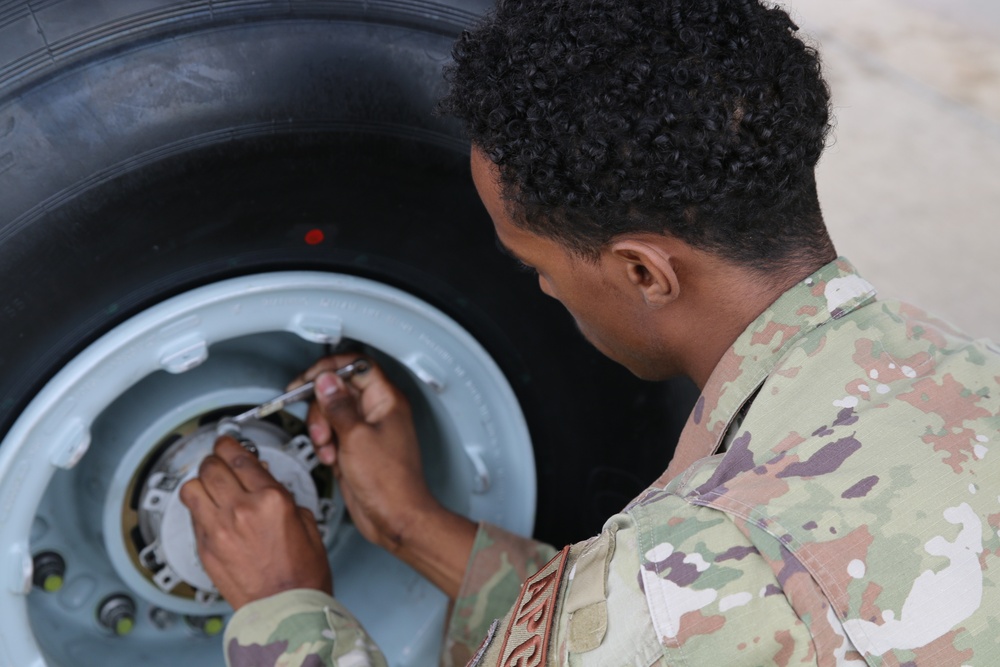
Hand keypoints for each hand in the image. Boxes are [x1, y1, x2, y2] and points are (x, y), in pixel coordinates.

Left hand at [179, 437, 331, 609]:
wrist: (286, 608)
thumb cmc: (301, 573)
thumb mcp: (307, 522)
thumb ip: (284, 496)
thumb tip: (266, 482)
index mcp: (271, 500)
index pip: (240, 458)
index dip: (230, 444)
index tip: (228, 441)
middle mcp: (241, 510)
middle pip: (212, 467)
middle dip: (215, 458)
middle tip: (219, 458)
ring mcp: (219, 530)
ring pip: (192, 487)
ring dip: (200, 481)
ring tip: (209, 483)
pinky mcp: (206, 549)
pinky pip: (192, 515)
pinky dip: (198, 506)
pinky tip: (209, 508)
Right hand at [290, 355, 436, 552]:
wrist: (395, 518)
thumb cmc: (389, 483)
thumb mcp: (355, 437)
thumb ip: (337, 406)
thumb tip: (325, 380)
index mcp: (386, 400)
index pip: (356, 365)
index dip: (329, 369)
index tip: (307, 380)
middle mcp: (378, 412)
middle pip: (338, 390)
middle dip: (322, 408)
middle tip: (320, 427)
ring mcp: (367, 430)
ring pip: (332, 413)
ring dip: (322, 430)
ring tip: (328, 448)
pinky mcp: (357, 448)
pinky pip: (333, 435)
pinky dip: (326, 446)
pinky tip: (332, 460)